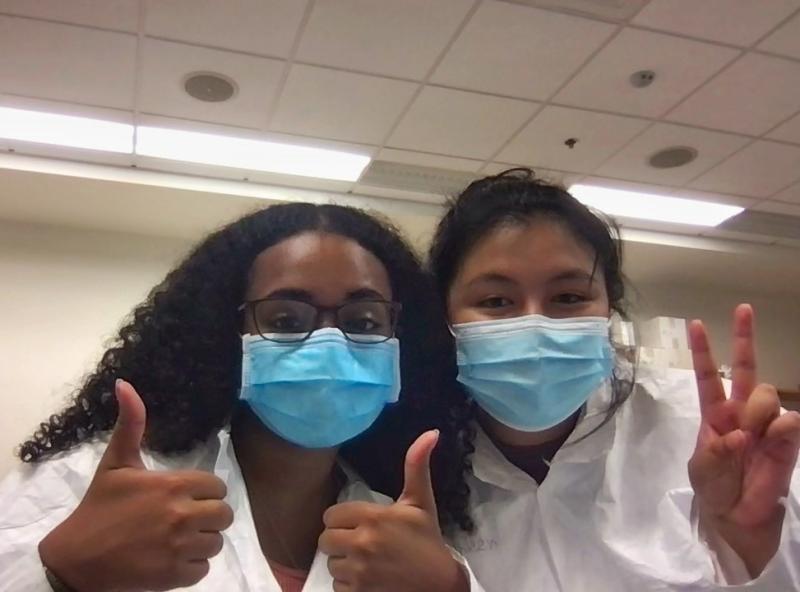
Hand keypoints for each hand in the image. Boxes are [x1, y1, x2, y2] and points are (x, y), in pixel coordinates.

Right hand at [38, 380, 233, 591]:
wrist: (76, 559)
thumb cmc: (99, 508)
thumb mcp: (115, 463)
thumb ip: (131, 424)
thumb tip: (125, 384)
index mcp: (173, 486)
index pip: (217, 487)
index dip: (205, 493)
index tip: (186, 497)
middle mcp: (182, 515)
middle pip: (223, 515)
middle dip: (209, 517)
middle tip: (185, 519)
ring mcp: (180, 547)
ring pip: (216, 543)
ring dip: (202, 542)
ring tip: (179, 539)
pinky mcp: (174, 575)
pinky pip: (204, 570)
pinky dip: (192, 567)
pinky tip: (172, 559)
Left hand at [319, 430, 467, 591]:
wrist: (440, 586)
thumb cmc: (428, 542)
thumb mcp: (421, 502)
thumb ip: (416, 466)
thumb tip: (431, 432)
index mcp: (374, 517)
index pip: (331, 515)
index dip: (343, 520)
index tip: (360, 524)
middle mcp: (362, 543)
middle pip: (325, 539)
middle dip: (340, 541)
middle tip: (360, 543)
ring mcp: (359, 572)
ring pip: (331, 563)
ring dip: (344, 564)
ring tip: (366, 562)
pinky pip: (336, 586)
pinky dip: (348, 585)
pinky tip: (367, 580)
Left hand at [688, 304, 799, 573]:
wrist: (736, 518)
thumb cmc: (714, 489)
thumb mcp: (702, 469)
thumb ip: (716, 451)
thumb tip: (739, 435)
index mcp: (714, 414)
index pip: (708, 376)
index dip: (703, 351)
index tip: (694, 324)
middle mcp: (740, 411)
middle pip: (748, 369)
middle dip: (744, 337)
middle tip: (744, 309)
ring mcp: (765, 423)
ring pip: (767, 394)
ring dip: (758, 410)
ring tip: (752, 437)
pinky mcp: (787, 440)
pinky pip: (790, 421)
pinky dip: (781, 428)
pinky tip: (773, 438)